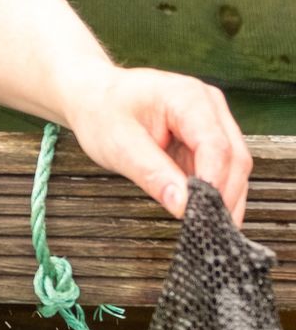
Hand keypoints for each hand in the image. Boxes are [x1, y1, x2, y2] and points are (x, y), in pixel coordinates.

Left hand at [61, 61, 250, 224]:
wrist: (95, 98)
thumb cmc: (104, 114)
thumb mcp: (120, 146)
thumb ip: (152, 174)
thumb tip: (182, 206)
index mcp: (188, 97)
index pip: (215, 144)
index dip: (214, 182)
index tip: (202, 214)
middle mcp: (209, 106)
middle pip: (234, 156)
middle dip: (225, 196)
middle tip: (210, 231)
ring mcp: (212, 121)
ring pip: (234, 166)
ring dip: (225, 198)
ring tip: (210, 229)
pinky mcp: (206, 139)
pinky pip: (220, 169)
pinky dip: (215, 193)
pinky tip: (205, 215)